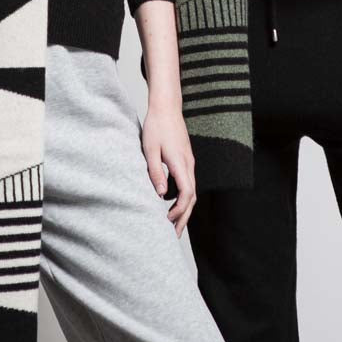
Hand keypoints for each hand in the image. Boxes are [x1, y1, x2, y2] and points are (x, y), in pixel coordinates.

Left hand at [140, 99, 196, 237]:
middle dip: (184, 217)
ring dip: (184, 208)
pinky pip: (188, 183)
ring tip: (173, 223)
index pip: (187, 193)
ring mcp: (189, 162)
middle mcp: (188, 164)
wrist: (166, 107)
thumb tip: (160, 194)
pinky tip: (172, 203)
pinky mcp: (185, 159)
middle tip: (173, 234)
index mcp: (180, 163)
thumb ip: (155, 172)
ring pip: (191, 191)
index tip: (168, 219)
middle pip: (192, 197)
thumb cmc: (156, 126)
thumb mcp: (150, 149)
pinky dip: (183, 197)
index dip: (180, 209)